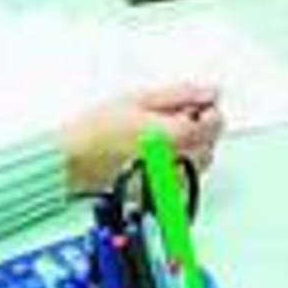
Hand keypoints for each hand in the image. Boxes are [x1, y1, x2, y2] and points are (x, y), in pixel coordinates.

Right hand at [59, 83, 222, 194]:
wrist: (73, 161)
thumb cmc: (97, 132)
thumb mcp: (139, 99)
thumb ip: (180, 95)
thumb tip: (209, 93)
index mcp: (174, 136)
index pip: (215, 125)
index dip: (209, 112)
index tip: (198, 106)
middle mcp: (176, 162)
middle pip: (209, 145)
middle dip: (200, 130)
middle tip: (175, 119)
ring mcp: (169, 182)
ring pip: (199, 164)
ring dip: (191, 149)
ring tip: (162, 138)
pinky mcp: (160, 194)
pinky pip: (183, 180)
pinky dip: (178, 167)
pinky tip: (156, 157)